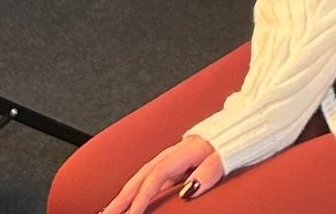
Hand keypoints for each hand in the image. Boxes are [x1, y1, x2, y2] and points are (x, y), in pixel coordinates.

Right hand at [101, 134, 223, 213]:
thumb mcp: (223, 158)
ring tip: (106, 212)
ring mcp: (166, 162)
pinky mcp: (169, 168)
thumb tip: (188, 190)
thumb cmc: (226, 146)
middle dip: (120, 198)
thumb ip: (209, 172)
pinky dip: (133, 193)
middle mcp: (168, 157)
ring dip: (122, 196)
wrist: (229, 130)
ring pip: (139, 180)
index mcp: (179, 154)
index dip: (141, 198)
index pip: (154, 178)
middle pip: (139, 178)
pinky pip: (146, 182)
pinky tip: (127, 205)